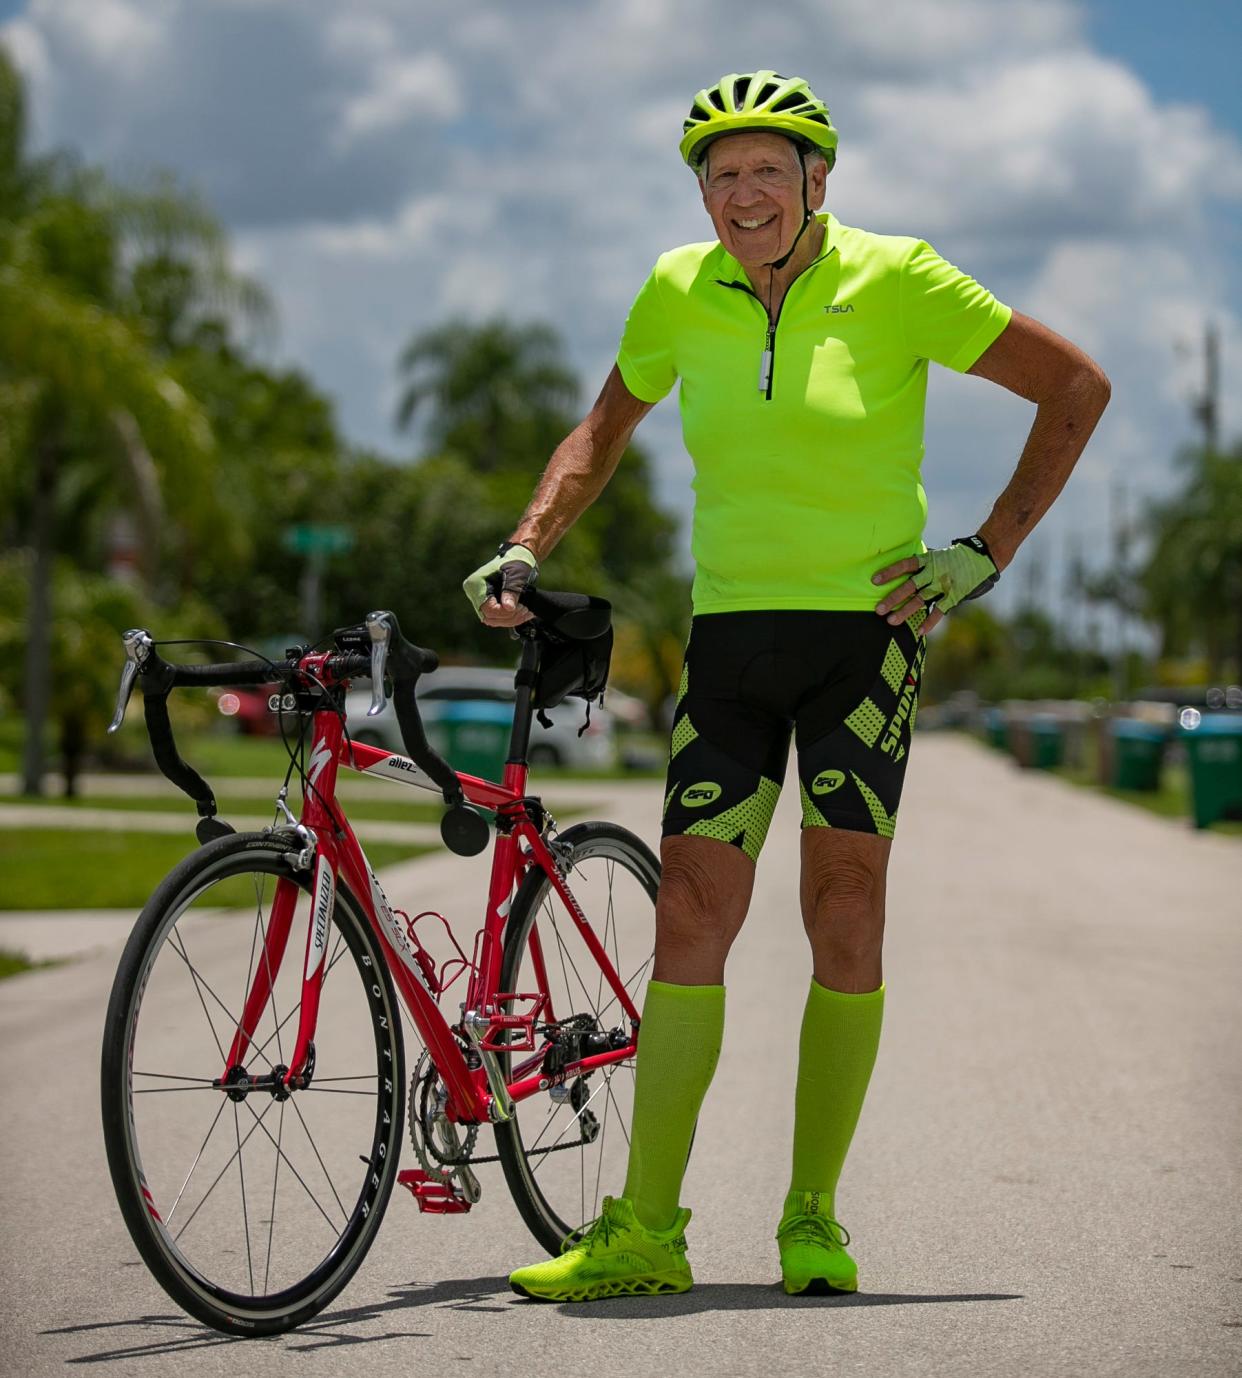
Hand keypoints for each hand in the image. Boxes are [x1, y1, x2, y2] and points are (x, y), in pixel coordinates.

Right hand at [463, 543, 537, 626]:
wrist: (518, 556)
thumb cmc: (517, 561)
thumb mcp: (517, 575)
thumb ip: (511, 591)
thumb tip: (508, 608)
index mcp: (476, 583)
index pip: (487, 609)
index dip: (504, 612)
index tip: (520, 608)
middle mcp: (473, 591)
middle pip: (489, 617)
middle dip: (509, 617)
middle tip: (526, 610)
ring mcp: (478, 598)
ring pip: (492, 620)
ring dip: (510, 619)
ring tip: (526, 611)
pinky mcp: (485, 602)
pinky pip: (495, 617)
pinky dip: (509, 618)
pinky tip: (521, 613)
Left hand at [873, 536, 998, 635]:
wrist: (982, 556)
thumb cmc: (954, 557)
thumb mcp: (936, 555)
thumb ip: (921, 564)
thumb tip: (900, 569)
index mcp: (928, 560)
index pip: (905, 565)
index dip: (890, 572)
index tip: (874, 580)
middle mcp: (933, 573)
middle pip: (909, 586)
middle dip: (893, 598)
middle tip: (878, 609)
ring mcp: (943, 585)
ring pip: (920, 600)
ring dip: (905, 611)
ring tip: (891, 621)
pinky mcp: (953, 596)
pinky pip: (939, 610)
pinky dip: (930, 621)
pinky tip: (920, 631)